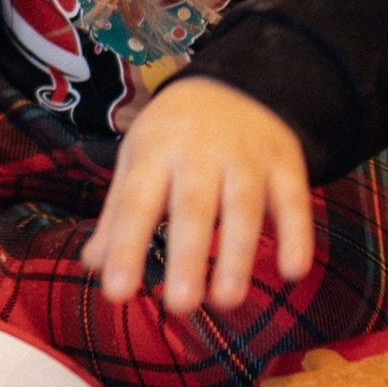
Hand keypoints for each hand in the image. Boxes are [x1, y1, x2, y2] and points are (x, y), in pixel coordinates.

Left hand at [83, 76, 314, 315]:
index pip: (136, 204)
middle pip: (194, 206)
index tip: (116, 293)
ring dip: (237, 254)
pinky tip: (293, 271)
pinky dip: (296, 235)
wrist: (236, 80)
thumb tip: (91, 265)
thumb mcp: (138, 160)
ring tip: (226, 300)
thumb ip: (117, 215)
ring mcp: (247, 156)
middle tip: (180, 306)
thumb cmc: (174, 133)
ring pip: (243, 206)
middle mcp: (201, 152)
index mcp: (155, 151)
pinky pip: (292, 200)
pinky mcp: (285, 163)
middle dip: (187, 256)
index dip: (125, 248)